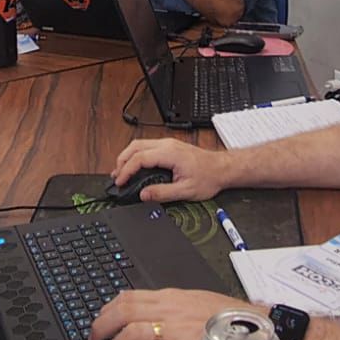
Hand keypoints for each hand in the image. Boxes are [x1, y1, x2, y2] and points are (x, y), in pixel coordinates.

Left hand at [89, 288, 249, 339]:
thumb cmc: (228, 320)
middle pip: (123, 312)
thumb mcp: (195, 303)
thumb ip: (171, 309)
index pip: (128, 297)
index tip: (99, 321)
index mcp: (170, 298)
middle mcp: (169, 311)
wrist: (253, 331)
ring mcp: (177, 331)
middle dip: (102, 327)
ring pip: (132, 333)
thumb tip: (148, 317)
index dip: (107, 310)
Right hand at [111, 138, 229, 202]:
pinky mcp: (170, 146)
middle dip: (122, 161)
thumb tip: (144, 195)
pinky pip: (147, 146)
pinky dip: (136, 155)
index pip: (139, 158)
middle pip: (135, 146)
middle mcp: (167, 144)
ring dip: (127, 157)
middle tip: (116, 177)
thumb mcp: (185, 191)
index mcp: (169, 153)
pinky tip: (135, 166)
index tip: (120, 182)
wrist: (222, 168)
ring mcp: (168, 143)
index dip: (126, 170)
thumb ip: (162, 193)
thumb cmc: (208, 177)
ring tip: (121, 172)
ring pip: (139, 144)